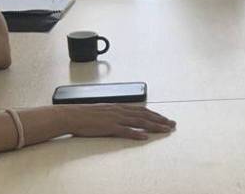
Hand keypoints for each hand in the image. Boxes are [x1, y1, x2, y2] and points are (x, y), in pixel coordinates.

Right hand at [60, 104, 175, 139]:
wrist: (71, 115)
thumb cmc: (85, 114)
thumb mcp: (104, 110)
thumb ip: (115, 113)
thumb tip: (124, 117)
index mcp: (120, 106)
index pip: (142, 110)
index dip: (155, 114)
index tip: (165, 118)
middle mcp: (120, 110)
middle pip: (145, 115)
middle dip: (160, 120)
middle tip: (172, 124)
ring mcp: (115, 118)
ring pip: (140, 122)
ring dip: (154, 126)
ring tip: (165, 129)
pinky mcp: (109, 127)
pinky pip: (126, 130)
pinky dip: (137, 133)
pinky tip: (145, 137)